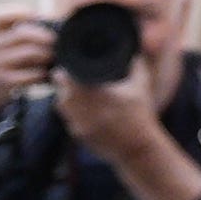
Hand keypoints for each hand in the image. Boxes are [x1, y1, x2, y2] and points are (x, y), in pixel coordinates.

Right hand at [0, 7, 55, 121]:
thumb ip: (14, 37)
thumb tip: (49, 26)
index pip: (0, 15)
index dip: (21, 12)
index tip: (38, 17)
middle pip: (22, 33)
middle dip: (44, 36)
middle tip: (57, 41)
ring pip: (29, 53)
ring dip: (46, 55)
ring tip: (53, 58)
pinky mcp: (2, 82)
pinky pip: (29, 75)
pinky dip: (41, 74)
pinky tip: (45, 76)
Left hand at [57, 56, 200, 199]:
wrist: (137, 148)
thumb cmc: (140, 114)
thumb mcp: (140, 86)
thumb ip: (135, 65)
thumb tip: (133, 51)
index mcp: (90, 92)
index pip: (63, 76)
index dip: (65, 69)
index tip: (71, 65)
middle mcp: (78, 108)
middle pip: (59, 90)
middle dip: (66, 83)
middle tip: (75, 77)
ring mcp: (76, 124)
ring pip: (61, 105)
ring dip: (68, 98)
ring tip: (81, 93)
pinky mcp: (77, 135)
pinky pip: (68, 119)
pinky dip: (74, 113)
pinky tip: (87, 110)